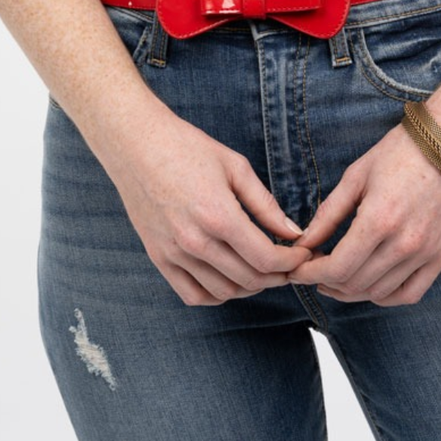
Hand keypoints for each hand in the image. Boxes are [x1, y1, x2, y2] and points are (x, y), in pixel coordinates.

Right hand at [101, 103, 311, 306]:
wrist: (136, 144)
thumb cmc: (188, 148)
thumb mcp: (235, 166)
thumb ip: (265, 204)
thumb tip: (293, 232)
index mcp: (219, 215)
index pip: (266, 258)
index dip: (292, 262)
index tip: (304, 254)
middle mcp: (195, 241)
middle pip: (249, 279)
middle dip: (278, 276)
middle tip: (289, 264)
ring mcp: (174, 254)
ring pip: (224, 292)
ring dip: (250, 287)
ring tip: (262, 270)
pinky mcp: (158, 258)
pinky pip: (193, 295)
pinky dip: (216, 295)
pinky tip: (229, 279)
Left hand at [288, 122, 440, 305]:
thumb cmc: (400, 153)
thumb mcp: (356, 176)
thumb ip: (328, 214)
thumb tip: (303, 242)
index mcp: (378, 220)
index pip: (337, 268)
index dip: (310, 275)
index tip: (297, 271)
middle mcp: (403, 243)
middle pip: (355, 284)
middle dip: (326, 283)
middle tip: (314, 272)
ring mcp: (425, 253)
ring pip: (379, 293)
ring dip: (352, 291)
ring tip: (338, 277)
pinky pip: (409, 294)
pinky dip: (385, 297)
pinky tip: (370, 285)